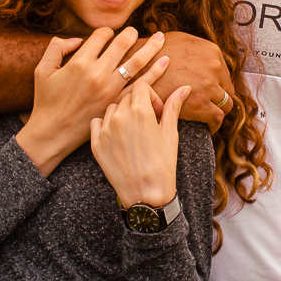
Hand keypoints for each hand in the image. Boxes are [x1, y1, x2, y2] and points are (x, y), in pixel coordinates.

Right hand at [16, 28, 168, 175]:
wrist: (53, 133)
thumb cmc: (45, 101)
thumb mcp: (43, 70)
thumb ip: (56, 47)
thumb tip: (78, 39)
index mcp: (80, 62)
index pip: (102, 35)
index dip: (106, 32)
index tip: (107, 35)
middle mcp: (98, 73)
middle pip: (122, 44)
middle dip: (131, 34)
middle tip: (135, 31)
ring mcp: (110, 89)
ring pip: (137, 62)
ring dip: (151, 48)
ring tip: (160, 38)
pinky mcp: (117, 103)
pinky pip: (141, 86)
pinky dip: (155, 73)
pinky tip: (165, 63)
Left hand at [90, 82, 189, 208]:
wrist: (146, 194)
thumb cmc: (162, 164)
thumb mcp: (170, 133)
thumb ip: (173, 107)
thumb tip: (184, 88)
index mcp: (140, 111)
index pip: (141, 86)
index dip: (151, 96)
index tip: (157, 110)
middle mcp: (120, 116)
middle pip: (127, 97)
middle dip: (138, 105)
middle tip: (148, 123)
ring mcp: (105, 130)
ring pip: (112, 108)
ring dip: (122, 114)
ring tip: (133, 131)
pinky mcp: (96, 143)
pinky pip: (97, 122)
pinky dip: (106, 125)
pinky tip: (118, 137)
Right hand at [141, 31, 233, 133]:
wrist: (136, 68)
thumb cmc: (153, 54)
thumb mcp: (179, 40)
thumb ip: (196, 48)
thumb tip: (201, 55)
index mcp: (212, 51)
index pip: (225, 75)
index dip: (218, 86)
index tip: (212, 94)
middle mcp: (214, 67)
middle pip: (228, 90)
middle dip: (220, 100)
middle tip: (212, 107)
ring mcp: (208, 85)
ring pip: (225, 105)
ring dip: (218, 111)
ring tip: (210, 118)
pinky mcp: (200, 104)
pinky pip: (217, 118)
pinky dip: (214, 124)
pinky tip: (208, 127)